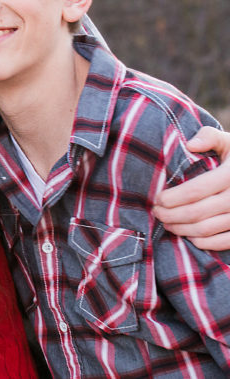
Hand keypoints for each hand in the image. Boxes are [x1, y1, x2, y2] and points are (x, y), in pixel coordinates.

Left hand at [154, 126, 229, 250]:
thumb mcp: (229, 142)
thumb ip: (209, 137)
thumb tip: (190, 145)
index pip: (194, 191)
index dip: (171, 198)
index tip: (157, 198)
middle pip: (196, 212)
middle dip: (170, 215)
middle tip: (157, 212)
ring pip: (206, 229)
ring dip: (182, 229)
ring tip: (167, 223)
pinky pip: (224, 242)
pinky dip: (204, 243)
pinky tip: (190, 236)